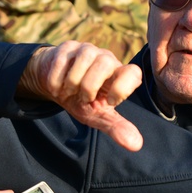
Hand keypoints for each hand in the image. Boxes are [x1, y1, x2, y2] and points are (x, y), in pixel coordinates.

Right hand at [17, 41, 143, 150]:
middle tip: (82, 98)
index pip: (133, 72)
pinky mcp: (67, 47)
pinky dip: (56, 80)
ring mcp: (87, 50)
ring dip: (72, 82)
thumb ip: (116, 127)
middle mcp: (106, 59)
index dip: (122, 89)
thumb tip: (136, 145)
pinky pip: (62, 59)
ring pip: (85, 56)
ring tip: (69, 92)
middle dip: (89, 86)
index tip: (108, 103)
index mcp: (118, 75)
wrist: (55, 86)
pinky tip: (57, 86)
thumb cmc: (82, 101)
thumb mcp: (98, 116)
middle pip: (105, 63)